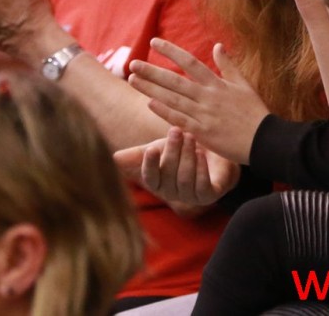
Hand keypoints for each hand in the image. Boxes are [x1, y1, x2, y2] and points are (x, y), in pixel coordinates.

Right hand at [114, 128, 240, 215]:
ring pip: (185, 178)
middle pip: (169, 175)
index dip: (149, 165)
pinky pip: (203, 186)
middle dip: (172, 151)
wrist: (214, 153)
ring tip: (190, 136)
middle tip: (176, 130)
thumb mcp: (160, 148)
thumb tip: (113, 158)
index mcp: (158, 183)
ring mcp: (191, 196)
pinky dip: (201, 169)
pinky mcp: (209, 196)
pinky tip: (201, 154)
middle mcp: (172, 193)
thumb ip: (139, 154)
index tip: (151, 149)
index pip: (150, 177)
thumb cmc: (182, 150)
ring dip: (187, 156)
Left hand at [126, 39, 267, 163]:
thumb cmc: (255, 112)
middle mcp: (208, 96)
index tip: (154, 42)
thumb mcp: (244, 85)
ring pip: (172, 99)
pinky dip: (164, 111)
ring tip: (133, 80)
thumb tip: (217, 45)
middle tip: (132, 63)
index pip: (190, 61)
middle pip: (175, 80)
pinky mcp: (203, 132)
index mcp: (217, 84)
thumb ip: (228, 65)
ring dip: (151, 89)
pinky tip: (149, 103)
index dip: (171, 50)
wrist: (265, 140)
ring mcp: (204, 114)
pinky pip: (180, 120)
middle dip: (152, 71)